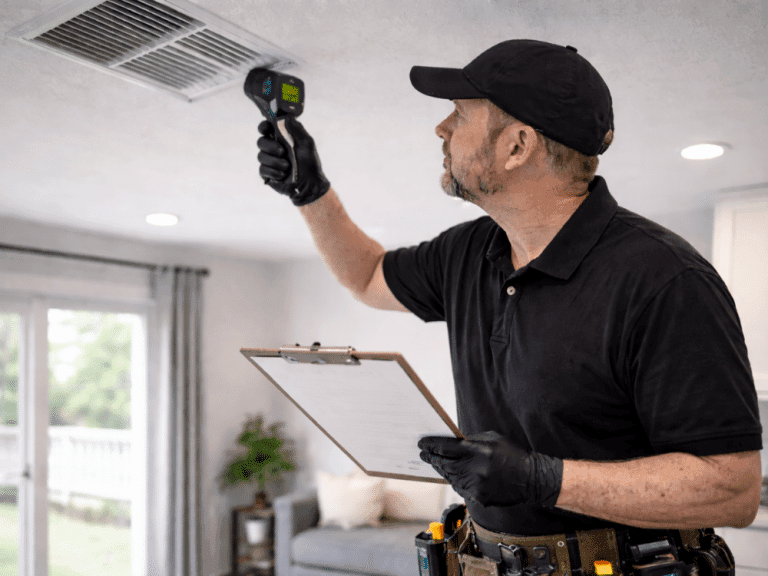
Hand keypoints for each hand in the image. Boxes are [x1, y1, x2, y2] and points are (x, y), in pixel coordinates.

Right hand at [256, 117, 330, 205]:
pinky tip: (283, 174)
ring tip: (287, 166)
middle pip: (260, 141)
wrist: (310, 184)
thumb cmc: (310, 163)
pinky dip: (273, 171)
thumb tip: (287, 116)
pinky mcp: (267, 174)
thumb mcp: (307, 144)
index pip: (266, 128)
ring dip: (274, 161)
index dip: (263, 127)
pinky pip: (262, 169)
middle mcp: (272, 148)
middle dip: (270, 146)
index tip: (266, 128)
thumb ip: (297, 129)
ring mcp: (269, 161)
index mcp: (281, 138)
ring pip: (260, 156)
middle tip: (282, 151)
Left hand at [418, 431, 562, 506]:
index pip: (446, 447)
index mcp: (478, 451)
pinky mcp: (480, 498)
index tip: (421, 443)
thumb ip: (470, 440)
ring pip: (450, 477)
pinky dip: (455, 481)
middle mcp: (476, 469)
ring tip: (436, 463)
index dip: (431, 445)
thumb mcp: (492, 439)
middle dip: (432, 458)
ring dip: (442, 470)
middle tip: (424, 454)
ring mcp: (477, 486)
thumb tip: (451, 441)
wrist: (532, 478)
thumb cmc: (512, 455)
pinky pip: (461, 489)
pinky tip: (453, 475)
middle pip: (445, 464)